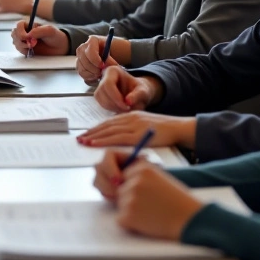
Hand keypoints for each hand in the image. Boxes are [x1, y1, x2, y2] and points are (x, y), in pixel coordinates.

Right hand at [10, 21, 68, 55]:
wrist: (60, 47)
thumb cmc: (56, 36)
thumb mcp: (50, 30)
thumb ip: (39, 31)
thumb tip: (28, 35)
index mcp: (30, 25)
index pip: (18, 25)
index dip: (20, 31)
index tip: (26, 37)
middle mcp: (26, 32)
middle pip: (14, 33)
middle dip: (20, 39)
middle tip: (30, 44)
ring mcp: (25, 40)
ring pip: (15, 42)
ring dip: (22, 46)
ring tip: (32, 47)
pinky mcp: (26, 49)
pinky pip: (19, 49)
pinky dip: (24, 51)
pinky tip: (31, 50)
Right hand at [75, 36, 131, 83]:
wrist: (111, 55)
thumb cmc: (113, 51)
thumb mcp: (114, 53)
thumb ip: (109, 59)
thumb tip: (105, 66)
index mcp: (92, 41)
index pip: (90, 52)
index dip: (96, 60)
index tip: (103, 66)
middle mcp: (83, 48)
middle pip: (84, 62)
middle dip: (94, 69)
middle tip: (103, 72)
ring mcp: (79, 58)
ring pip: (82, 70)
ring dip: (92, 75)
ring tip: (101, 74)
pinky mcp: (79, 67)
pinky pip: (82, 75)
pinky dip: (90, 78)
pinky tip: (97, 77)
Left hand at [78, 112, 196, 148]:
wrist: (179, 128)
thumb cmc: (165, 131)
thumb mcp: (145, 128)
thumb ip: (133, 131)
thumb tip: (121, 140)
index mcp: (131, 116)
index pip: (109, 122)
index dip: (97, 128)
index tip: (86, 134)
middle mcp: (130, 118)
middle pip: (106, 125)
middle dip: (91, 132)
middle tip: (79, 139)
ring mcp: (133, 125)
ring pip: (108, 131)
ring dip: (94, 137)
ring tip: (83, 141)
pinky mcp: (138, 134)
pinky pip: (116, 137)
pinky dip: (103, 140)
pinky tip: (94, 143)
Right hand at [92, 69, 161, 112]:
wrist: (138, 93)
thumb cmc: (140, 90)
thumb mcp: (143, 91)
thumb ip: (137, 95)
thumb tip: (128, 102)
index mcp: (113, 71)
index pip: (108, 84)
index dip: (115, 97)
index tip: (126, 106)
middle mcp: (104, 77)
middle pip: (102, 92)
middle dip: (114, 103)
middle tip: (127, 109)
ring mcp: (100, 87)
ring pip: (100, 99)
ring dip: (112, 107)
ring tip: (125, 108)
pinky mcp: (100, 96)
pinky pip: (101, 104)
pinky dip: (111, 109)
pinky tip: (120, 108)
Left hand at [113, 160, 203, 240]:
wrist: (189, 219)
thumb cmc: (179, 201)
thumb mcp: (161, 178)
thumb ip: (142, 177)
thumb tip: (122, 181)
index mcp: (143, 168)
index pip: (125, 176)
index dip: (135, 188)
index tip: (148, 195)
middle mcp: (134, 181)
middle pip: (121, 191)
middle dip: (131, 199)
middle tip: (150, 207)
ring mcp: (130, 198)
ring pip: (121, 205)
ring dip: (131, 212)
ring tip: (152, 214)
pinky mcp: (128, 216)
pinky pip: (121, 219)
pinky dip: (130, 224)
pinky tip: (147, 222)